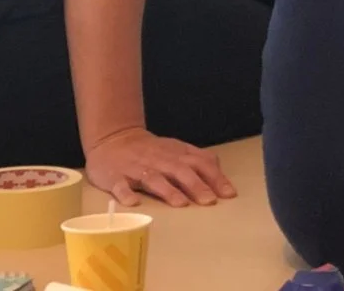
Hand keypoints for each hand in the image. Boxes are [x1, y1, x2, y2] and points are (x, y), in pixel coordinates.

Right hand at [84, 128, 235, 207]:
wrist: (114, 139)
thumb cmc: (152, 151)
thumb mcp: (178, 150)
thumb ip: (200, 161)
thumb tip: (221, 178)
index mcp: (177, 154)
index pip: (201, 163)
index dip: (215, 177)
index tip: (229, 194)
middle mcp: (160, 160)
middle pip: (181, 171)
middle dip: (196, 186)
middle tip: (209, 201)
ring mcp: (137, 168)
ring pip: (154, 179)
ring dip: (168, 191)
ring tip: (181, 204)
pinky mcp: (115, 177)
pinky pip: (119, 185)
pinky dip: (125, 193)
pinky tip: (133, 202)